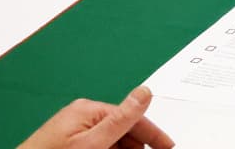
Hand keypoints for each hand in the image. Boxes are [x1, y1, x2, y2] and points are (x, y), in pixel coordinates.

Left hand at [17, 87, 172, 148]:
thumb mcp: (93, 143)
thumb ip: (120, 119)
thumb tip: (145, 91)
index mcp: (88, 110)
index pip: (132, 118)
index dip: (153, 135)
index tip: (168, 146)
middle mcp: (81, 115)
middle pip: (122, 130)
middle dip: (134, 146)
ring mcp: (73, 129)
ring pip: (109, 140)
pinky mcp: (66, 141)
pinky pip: (95, 144)